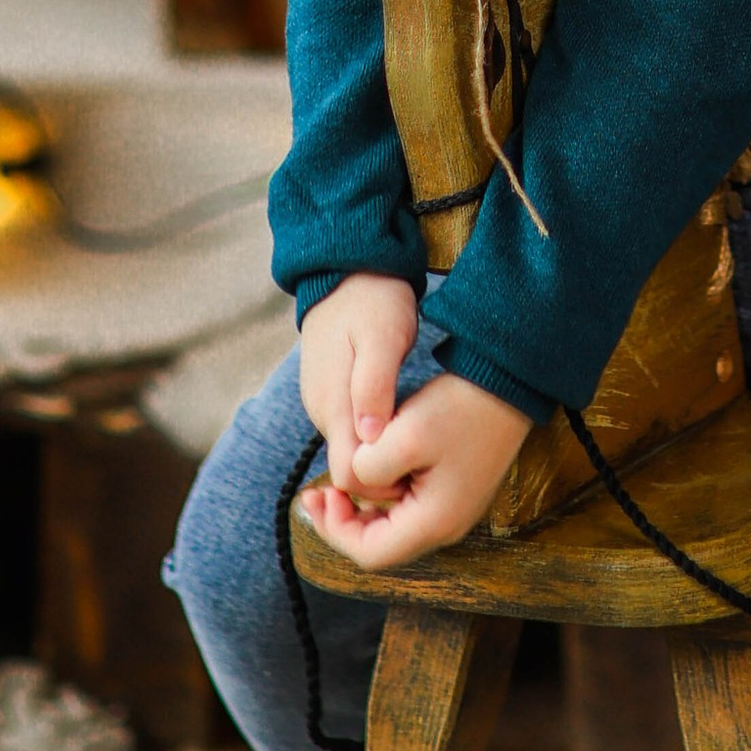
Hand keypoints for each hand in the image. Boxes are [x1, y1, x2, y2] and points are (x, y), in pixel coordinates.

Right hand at [298, 271, 419, 498]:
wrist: (349, 268)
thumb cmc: (373, 299)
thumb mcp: (383, 337)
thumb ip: (374, 386)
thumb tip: (371, 437)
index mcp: (332, 403)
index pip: (349, 473)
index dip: (382, 482)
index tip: (419, 473)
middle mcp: (322, 411)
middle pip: (350, 469)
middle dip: (385, 474)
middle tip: (428, 461)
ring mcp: (323, 403)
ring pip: (353, 451)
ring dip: (383, 455)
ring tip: (420, 443)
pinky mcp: (331, 395)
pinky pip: (352, 430)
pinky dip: (377, 436)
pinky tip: (404, 423)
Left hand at [300, 366, 533, 571]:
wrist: (508, 381)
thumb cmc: (459, 407)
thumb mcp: (403, 435)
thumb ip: (366, 469)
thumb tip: (353, 482)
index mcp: (434, 522)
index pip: (370, 553)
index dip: (335, 531)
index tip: (319, 494)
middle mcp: (446, 526)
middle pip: (380, 545)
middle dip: (344, 521)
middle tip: (319, 491)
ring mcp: (453, 510)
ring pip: (392, 526)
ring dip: (362, 507)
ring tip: (340, 478)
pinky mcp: (454, 491)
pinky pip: (407, 506)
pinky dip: (382, 494)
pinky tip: (370, 467)